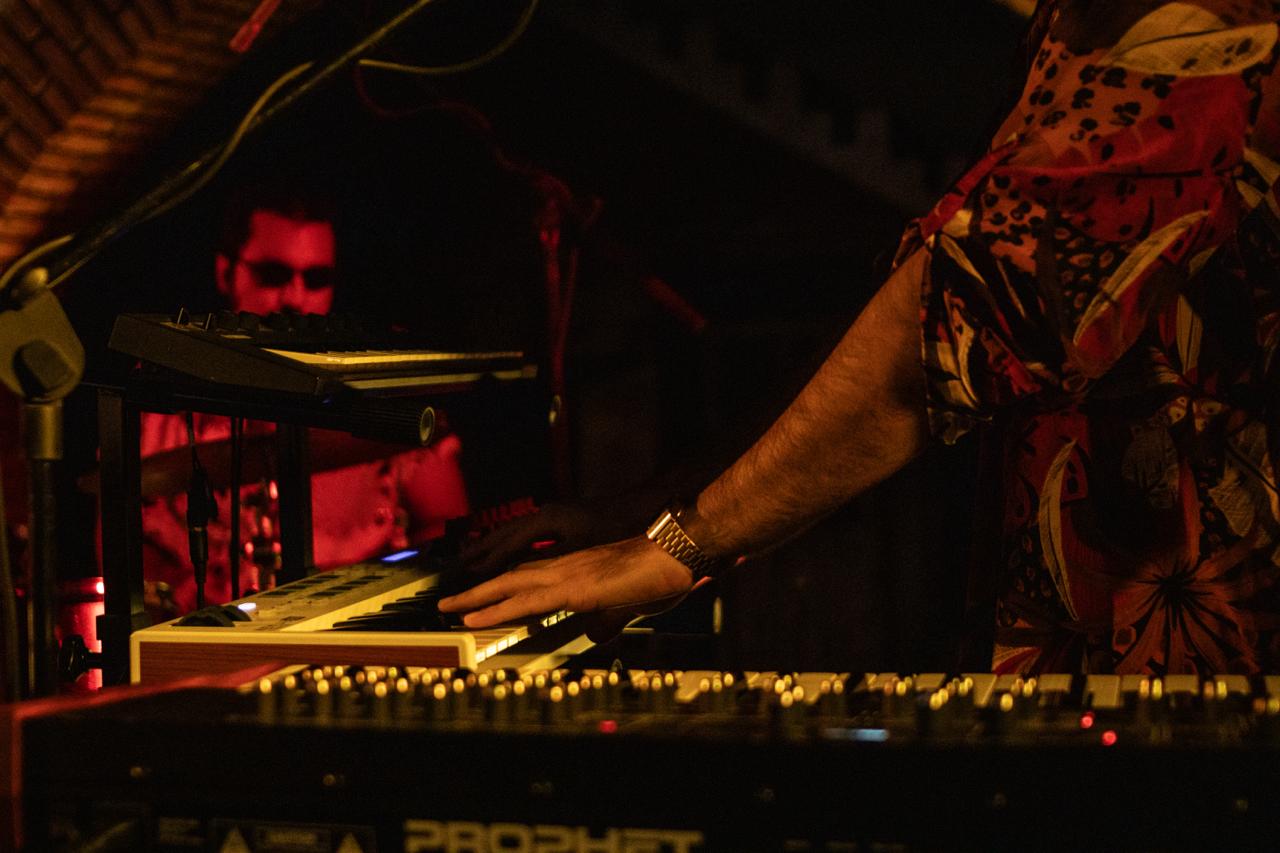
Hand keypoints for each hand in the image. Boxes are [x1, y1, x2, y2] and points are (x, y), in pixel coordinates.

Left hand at [440, 536, 693, 629]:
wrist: (676, 554)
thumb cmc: (657, 576)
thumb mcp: (624, 606)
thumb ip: (606, 620)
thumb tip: (595, 635)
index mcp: (574, 570)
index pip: (527, 578)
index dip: (500, 589)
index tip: (477, 600)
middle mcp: (563, 567)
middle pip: (509, 578)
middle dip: (476, 591)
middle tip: (446, 603)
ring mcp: (566, 575)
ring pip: (508, 586)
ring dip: (475, 598)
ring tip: (447, 608)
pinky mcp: (572, 588)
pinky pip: (525, 601)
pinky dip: (495, 609)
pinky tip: (473, 618)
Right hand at [460, 500, 643, 574]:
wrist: (642, 505)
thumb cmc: (619, 527)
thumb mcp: (590, 550)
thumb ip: (560, 568)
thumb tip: (542, 590)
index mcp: (549, 521)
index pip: (510, 544)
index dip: (490, 561)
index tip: (470, 574)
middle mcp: (546, 515)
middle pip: (504, 534)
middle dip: (480, 551)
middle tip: (456, 567)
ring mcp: (552, 516)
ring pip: (513, 533)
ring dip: (491, 547)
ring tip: (470, 561)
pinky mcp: (561, 521)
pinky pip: (526, 535)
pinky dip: (509, 546)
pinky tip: (506, 557)